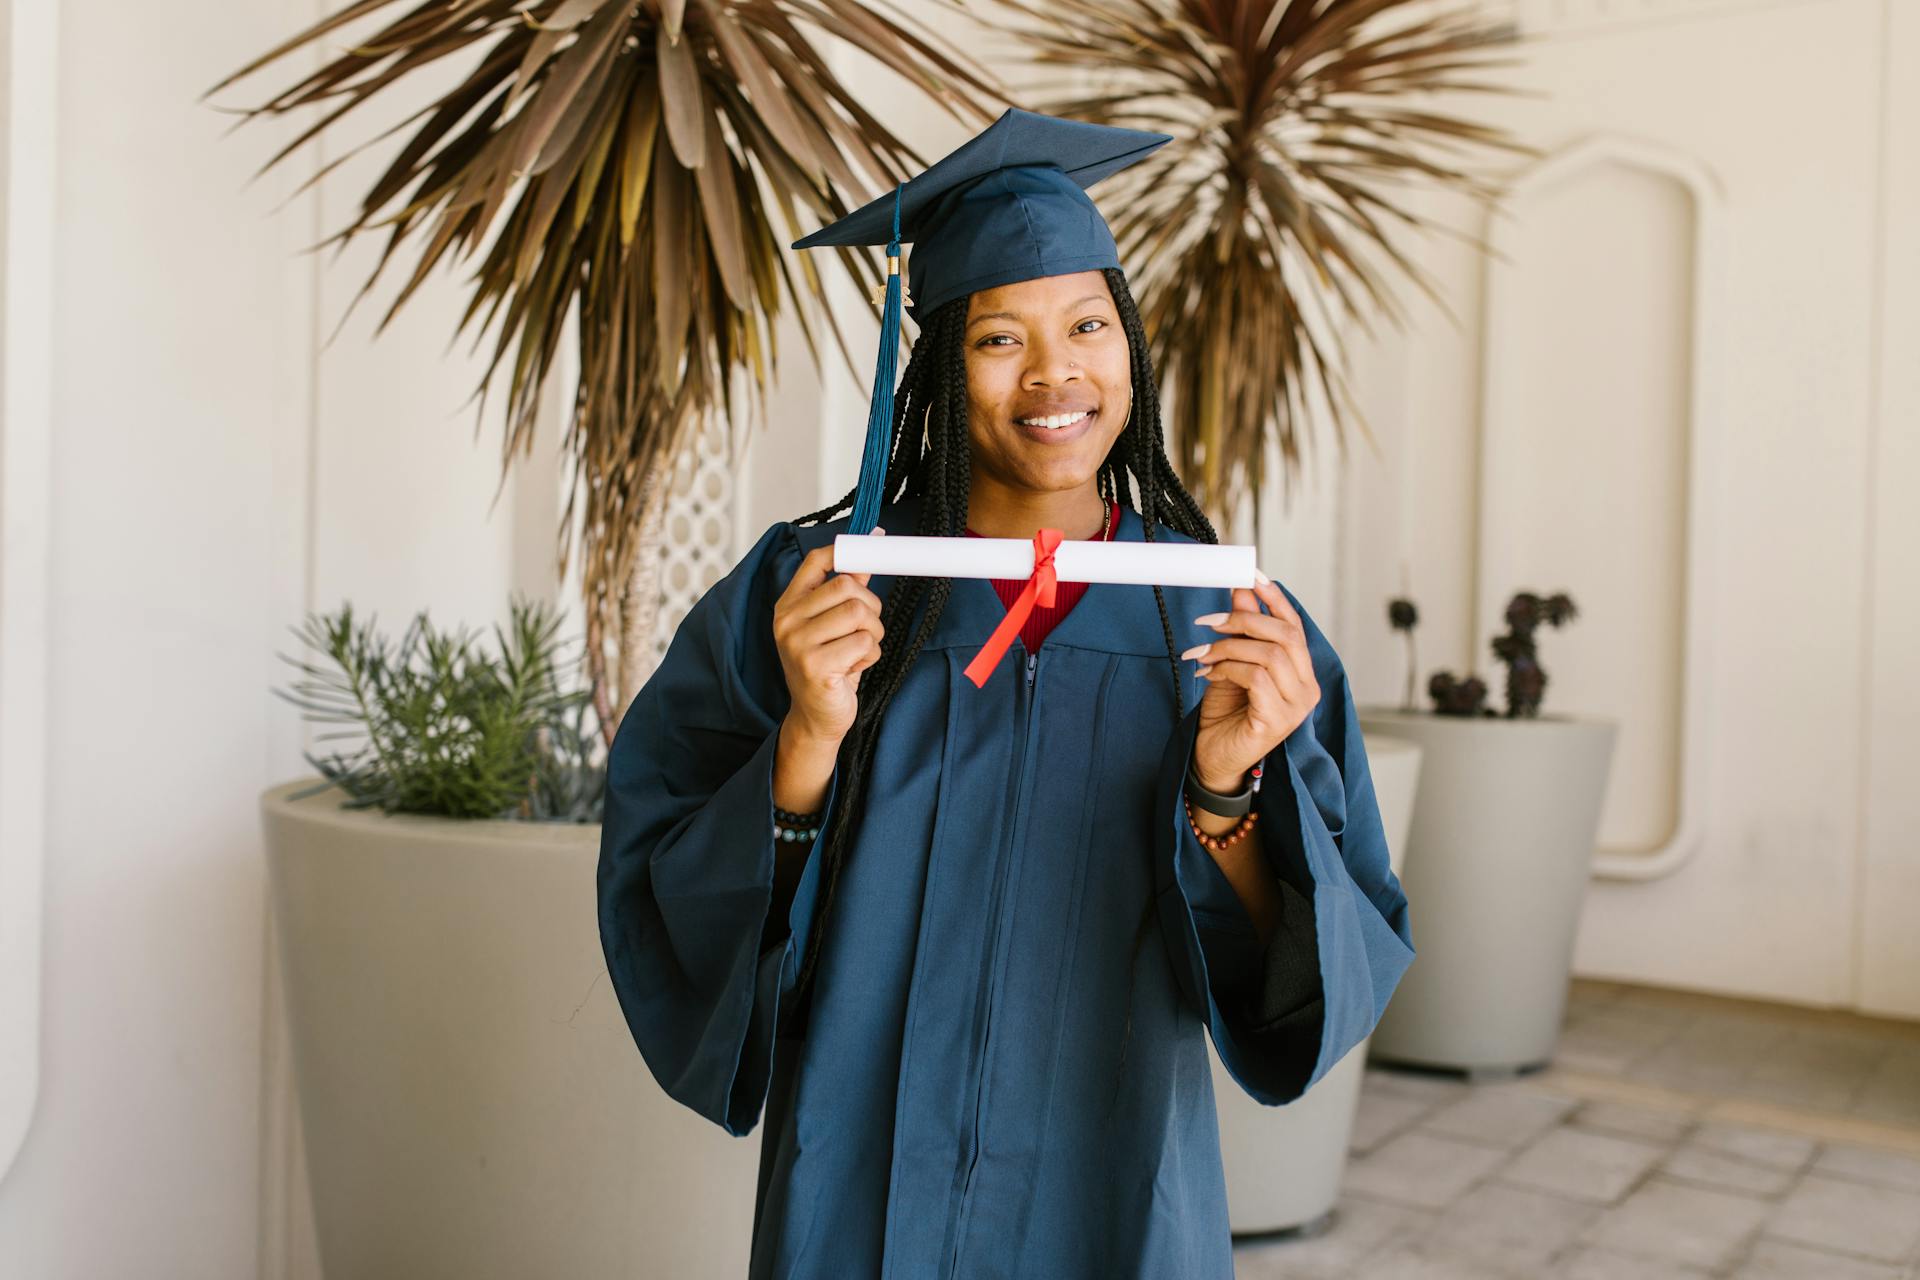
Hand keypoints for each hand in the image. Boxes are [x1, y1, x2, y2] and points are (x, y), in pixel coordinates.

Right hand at [772, 528, 885, 745]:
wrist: (815, 717)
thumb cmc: (828, 667)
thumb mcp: (832, 624)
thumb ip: (847, 586)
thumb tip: (869, 543)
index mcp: (788, 605)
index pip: (816, 561)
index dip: (848, 552)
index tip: (872, 547)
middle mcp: (787, 621)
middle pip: (847, 586)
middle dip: (870, 607)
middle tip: (866, 628)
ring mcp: (798, 644)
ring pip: (859, 614)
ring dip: (873, 633)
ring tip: (858, 651)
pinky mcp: (816, 666)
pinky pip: (864, 643)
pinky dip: (870, 655)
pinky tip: (854, 668)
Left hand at [1183, 573, 1320, 792]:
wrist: (1212, 759)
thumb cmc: (1226, 714)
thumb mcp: (1232, 663)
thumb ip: (1243, 630)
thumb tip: (1242, 590)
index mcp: (1301, 673)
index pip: (1295, 627)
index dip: (1274, 599)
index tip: (1251, 577)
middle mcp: (1307, 689)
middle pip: (1285, 636)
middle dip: (1244, 621)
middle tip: (1210, 623)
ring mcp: (1296, 708)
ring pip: (1269, 655)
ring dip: (1229, 647)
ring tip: (1202, 655)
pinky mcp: (1277, 722)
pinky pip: (1256, 678)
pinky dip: (1227, 668)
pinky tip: (1208, 675)